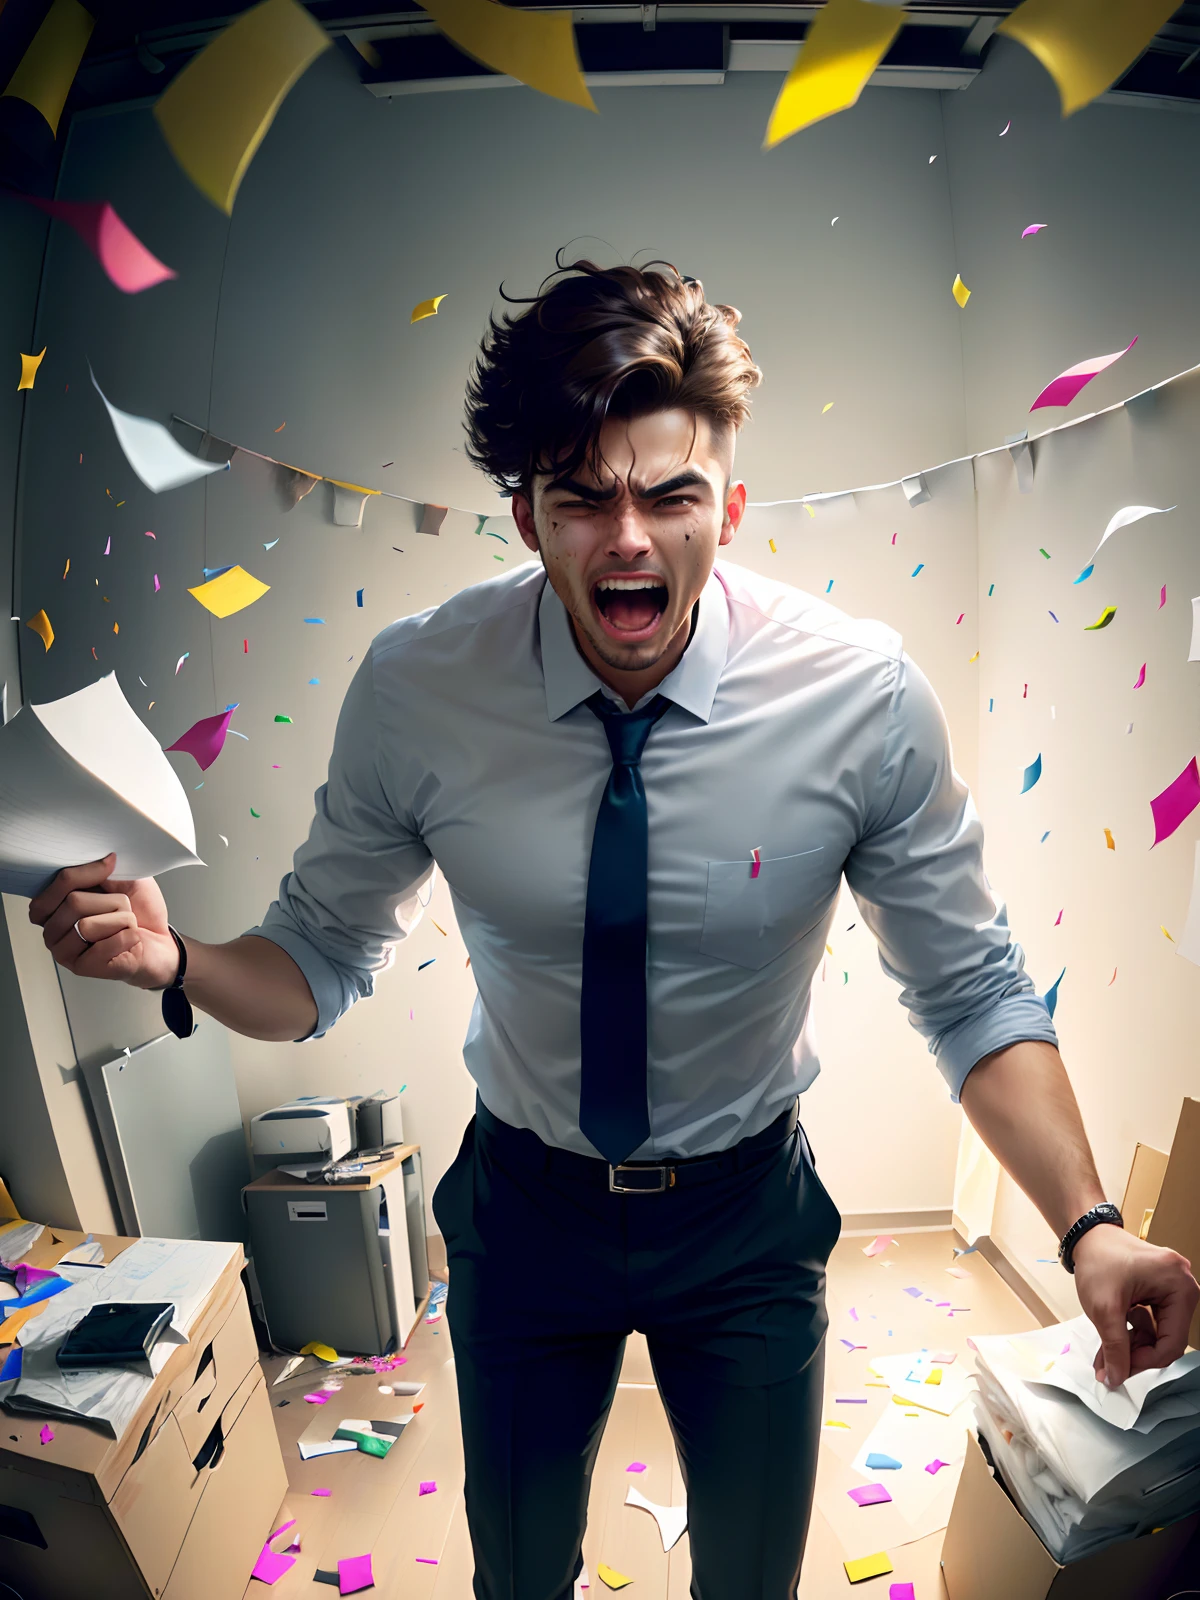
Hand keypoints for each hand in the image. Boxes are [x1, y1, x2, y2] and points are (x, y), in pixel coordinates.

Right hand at [28, 853, 179, 990]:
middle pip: (73, 902)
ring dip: (122, 920)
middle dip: (112, 901)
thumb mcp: (125, 879)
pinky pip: (106, 944)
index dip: (85, 873)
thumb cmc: (140, 912)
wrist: (161, 942)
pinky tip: (129, 941)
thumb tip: (104, 859)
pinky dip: (128, 937)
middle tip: (124, 909)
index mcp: (55, 906)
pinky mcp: (83, 968)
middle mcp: (53, 930)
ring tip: (125, 927)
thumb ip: (105, 869)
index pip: (57, 884)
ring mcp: (64, 952)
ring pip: (88, 925)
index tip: (111, 865)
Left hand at [1071, 1221, 1198, 1386]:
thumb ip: (1113, 1347)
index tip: (1120, 1370)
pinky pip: (1151, 1322)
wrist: (1086, 1236)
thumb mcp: (1104, 1308)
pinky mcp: (1158, 1291)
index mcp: (1179, 1288)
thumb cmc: (1098, 1259)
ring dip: (1130, 1346)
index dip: (1146, 1362)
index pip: (1173, 1343)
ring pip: (1156, 1334)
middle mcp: (1182, 1287)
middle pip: (1166, 1339)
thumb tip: (1116, 1378)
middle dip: (1136, 1354)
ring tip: (1104, 1355)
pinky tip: (1111, 1337)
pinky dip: (1130, 1333)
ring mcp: (1171, 1289)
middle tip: (1110, 1367)